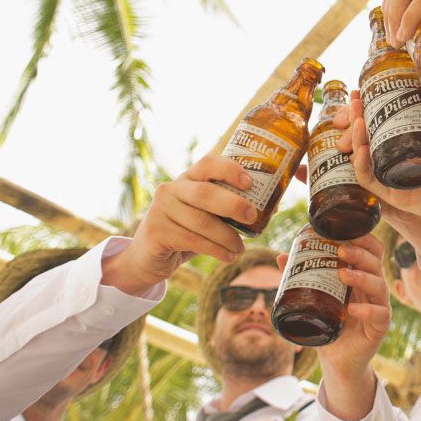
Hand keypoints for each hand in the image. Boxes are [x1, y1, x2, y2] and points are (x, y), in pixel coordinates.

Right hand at [103, 155, 250, 294]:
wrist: (148, 257)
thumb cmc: (186, 231)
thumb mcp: (206, 215)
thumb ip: (229, 208)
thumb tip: (273, 206)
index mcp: (188, 178)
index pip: (208, 164)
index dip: (230, 170)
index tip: (250, 182)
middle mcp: (171, 189)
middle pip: (206, 192)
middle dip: (233, 204)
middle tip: (252, 217)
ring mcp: (161, 209)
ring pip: (201, 221)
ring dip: (226, 236)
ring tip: (240, 248)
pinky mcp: (156, 231)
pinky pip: (192, 240)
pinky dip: (215, 249)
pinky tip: (227, 256)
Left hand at [282, 233, 389, 420]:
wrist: (337, 360)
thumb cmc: (329, 325)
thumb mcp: (315, 299)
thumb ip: (301, 278)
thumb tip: (280, 257)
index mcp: (361, 277)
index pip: (371, 251)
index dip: (364, 239)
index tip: (346, 232)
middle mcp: (373, 289)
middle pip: (376, 263)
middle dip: (361, 253)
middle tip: (341, 250)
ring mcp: (379, 307)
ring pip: (379, 285)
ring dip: (362, 276)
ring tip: (343, 274)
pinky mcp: (379, 327)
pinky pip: (380, 314)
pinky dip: (367, 310)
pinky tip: (352, 309)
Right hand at [333, 90, 420, 258]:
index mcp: (406, 143)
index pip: (375, 125)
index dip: (362, 110)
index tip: (358, 91)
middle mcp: (397, 160)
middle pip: (363, 140)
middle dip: (353, 120)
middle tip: (354, 102)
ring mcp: (395, 178)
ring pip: (363, 160)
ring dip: (355, 139)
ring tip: (357, 119)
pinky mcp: (399, 197)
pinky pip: (372, 183)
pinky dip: (363, 166)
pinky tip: (362, 150)